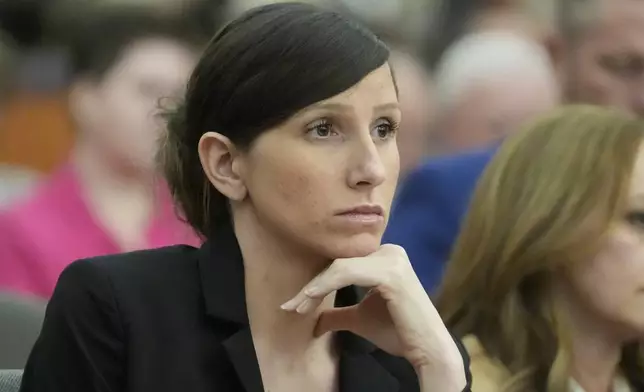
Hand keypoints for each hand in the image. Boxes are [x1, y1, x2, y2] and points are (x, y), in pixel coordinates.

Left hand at [280, 244, 464, 374]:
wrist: (427, 349)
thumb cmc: (398, 332)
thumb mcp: (361, 319)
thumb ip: (339, 314)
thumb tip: (315, 320)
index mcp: (384, 256)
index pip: (342, 264)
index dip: (317, 283)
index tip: (295, 304)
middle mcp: (390, 251)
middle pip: (338, 263)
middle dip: (312, 286)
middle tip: (291, 306)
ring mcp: (391, 259)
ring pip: (339, 267)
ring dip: (314, 288)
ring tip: (298, 307)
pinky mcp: (391, 272)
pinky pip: (347, 273)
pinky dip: (325, 285)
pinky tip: (310, 298)